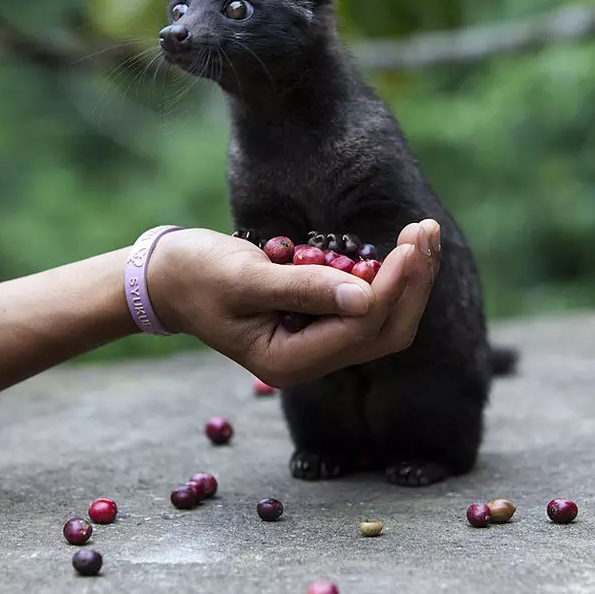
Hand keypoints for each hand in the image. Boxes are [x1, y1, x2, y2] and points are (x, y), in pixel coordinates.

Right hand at [148, 220, 440, 386]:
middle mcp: (311, 360)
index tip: (409, 243)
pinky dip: (389, 277)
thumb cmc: (197, 275)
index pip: (360, 328)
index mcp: (290, 362)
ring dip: (408, 279)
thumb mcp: (245, 279)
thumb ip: (304, 289)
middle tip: (425, 231)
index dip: (391, 287)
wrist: (169, 277)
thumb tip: (364, 297)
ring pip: (383, 320)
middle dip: (412, 283)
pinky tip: (400, 246)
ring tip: (422, 233)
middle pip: (385, 331)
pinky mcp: (320, 322)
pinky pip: (367, 306)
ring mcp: (317, 343)